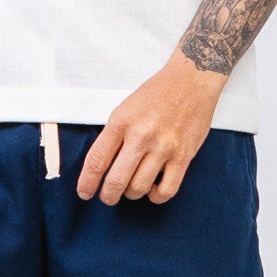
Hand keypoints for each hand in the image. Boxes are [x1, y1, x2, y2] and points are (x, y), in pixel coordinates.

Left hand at [76, 55, 226, 205]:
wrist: (192, 80)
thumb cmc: (157, 93)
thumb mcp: (125, 108)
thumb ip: (113, 136)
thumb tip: (101, 167)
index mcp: (121, 122)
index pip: (97, 160)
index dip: (87, 182)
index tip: (85, 192)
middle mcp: (141, 136)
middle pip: (116, 180)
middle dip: (108, 195)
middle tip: (107, 197)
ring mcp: (164, 147)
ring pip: (139, 188)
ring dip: (131, 194)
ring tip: (132, 187)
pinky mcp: (184, 156)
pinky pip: (167, 190)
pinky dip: (156, 196)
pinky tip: (153, 189)